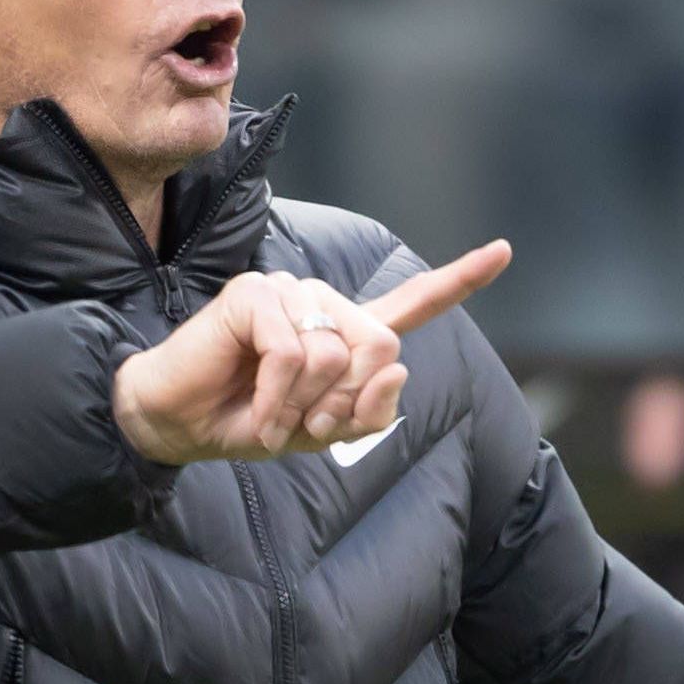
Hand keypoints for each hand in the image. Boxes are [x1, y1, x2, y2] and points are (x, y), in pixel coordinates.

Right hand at [112, 241, 512, 464]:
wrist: (179, 424)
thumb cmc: (246, 422)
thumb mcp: (320, 432)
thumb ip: (368, 411)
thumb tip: (395, 373)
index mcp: (346, 332)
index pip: (411, 305)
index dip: (459, 280)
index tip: (504, 251)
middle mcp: (323, 304)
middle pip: (380, 346)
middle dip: (345, 401)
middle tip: (304, 424)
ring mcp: (289, 293)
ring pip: (336, 352)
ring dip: (303, 405)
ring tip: (271, 415)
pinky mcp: (255, 295)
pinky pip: (293, 354)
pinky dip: (275, 396)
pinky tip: (253, 405)